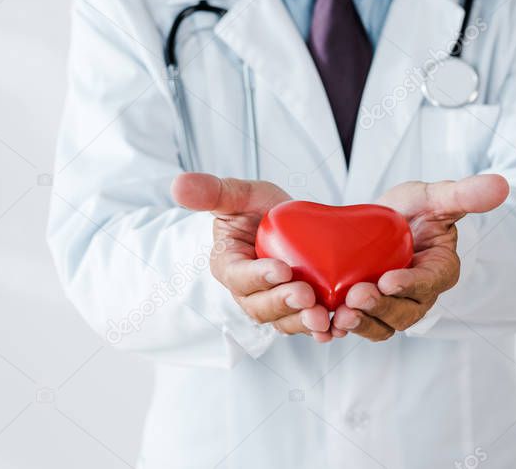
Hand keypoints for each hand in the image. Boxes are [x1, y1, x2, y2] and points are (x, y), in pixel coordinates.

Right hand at [172, 173, 333, 342]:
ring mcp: (273, 303)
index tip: (281, 269)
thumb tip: (178, 185)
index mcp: (228, 265)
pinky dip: (321, 330)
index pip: (239, 276)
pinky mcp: (297, 310)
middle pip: (260, 307)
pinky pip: (306, 324)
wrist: (289, 223)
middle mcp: (248, 291)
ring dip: (302, 323)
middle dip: (282, 304)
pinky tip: (338, 328)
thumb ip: (212, 191)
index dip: (257, 276)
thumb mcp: (239, 195)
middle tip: (306, 295)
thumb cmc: (257, 208)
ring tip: (323, 319)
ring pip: (284, 321)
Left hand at [331, 174, 509, 340]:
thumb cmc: (414, 209)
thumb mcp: (435, 196)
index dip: (410, 285)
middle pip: (404, 312)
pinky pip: (359, 326)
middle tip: (356, 297)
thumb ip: (465, 194)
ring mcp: (393, 307)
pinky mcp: (368, 311)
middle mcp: (419, 296)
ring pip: (381, 326)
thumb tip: (502, 185)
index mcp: (440, 271)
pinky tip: (323, 324)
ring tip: (339, 316)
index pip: (429, 283)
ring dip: (361, 325)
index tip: (387, 280)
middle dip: (381, 309)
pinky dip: (341, 329)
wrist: (380, 222)